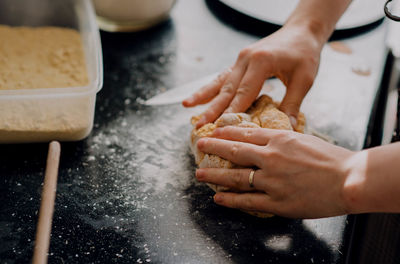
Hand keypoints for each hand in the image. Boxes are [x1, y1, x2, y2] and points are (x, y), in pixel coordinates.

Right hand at [183, 25, 322, 128]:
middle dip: (212, 110)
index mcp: (261, 62)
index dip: (231, 113)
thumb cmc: (305, 53)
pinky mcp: (239, 61)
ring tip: (187, 108)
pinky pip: (222, 77)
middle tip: (199, 127)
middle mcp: (246, 59)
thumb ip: (292, 104)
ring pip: (219, 82)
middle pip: (226, 90)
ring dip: (204, 97)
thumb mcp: (304, 79)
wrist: (301, 30)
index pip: (244, 93)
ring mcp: (240, 59)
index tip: (220, 129)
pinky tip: (197, 97)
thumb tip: (287, 129)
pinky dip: (209, 88)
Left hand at [195, 126, 355, 218]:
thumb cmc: (331, 158)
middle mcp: (271, 158)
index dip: (226, 132)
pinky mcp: (277, 202)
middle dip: (214, 148)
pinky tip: (218, 198)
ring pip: (236, 177)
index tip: (214, 131)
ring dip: (215, 175)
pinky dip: (231, 200)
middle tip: (199, 146)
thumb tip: (265, 140)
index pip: (245, 133)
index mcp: (279, 139)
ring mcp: (272, 181)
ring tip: (199, 174)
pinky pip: (248, 201)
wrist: (349, 179)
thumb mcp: (304, 139)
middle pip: (235, 151)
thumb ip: (282, 140)